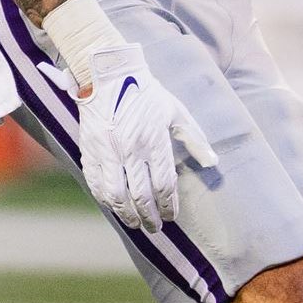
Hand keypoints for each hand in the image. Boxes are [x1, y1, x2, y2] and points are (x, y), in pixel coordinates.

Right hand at [58, 42, 217, 232]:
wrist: (107, 74)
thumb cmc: (146, 92)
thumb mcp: (175, 111)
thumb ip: (194, 138)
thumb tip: (213, 162)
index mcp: (154, 140)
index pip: (163, 185)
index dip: (168, 206)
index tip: (172, 216)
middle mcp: (130, 149)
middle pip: (141, 196)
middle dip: (150, 217)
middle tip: (155, 227)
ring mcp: (107, 151)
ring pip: (116, 196)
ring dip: (126, 214)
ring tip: (135, 222)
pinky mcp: (89, 150)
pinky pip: (96, 184)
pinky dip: (105, 199)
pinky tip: (114, 205)